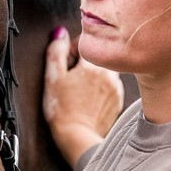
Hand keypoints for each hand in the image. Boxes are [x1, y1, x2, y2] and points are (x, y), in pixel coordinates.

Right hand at [43, 27, 123, 166]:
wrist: (77, 137)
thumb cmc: (62, 110)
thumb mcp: (52, 78)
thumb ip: (56, 52)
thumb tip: (60, 33)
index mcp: (92, 65)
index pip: (84, 44)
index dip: (70, 51)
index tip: (64, 65)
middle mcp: (109, 74)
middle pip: (97, 57)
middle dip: (84, 62)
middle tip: (72, 78)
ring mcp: (116, 88)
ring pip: (105, 71)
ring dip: (94, 75)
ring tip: (80, 90)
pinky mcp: (118, 101)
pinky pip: (111, 86)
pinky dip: (101, 88)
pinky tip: (89, 99)